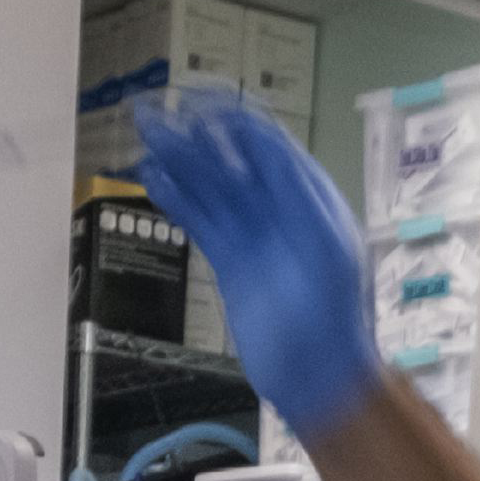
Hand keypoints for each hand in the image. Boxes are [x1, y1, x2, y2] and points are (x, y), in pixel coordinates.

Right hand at [132, 88, 376, 437]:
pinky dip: (178, 200)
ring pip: (210, 188)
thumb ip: (298, 195)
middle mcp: (281, 210)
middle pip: (230, 160)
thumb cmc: (334, 317)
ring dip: (178, 162)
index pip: (266, 143)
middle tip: (153, 116)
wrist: (320, 377)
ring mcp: (254, 236)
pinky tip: (154, 180)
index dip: (231, 120)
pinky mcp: (232, 263)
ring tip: (145, 138)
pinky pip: (201, 222)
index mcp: (310, 198)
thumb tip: (266, 146)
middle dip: (194, 136)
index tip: (196, 103)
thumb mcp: (328, 247)